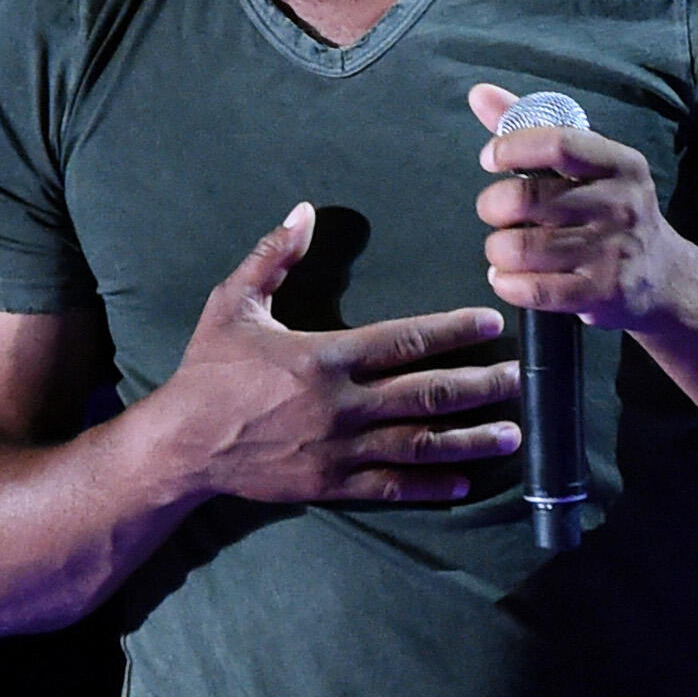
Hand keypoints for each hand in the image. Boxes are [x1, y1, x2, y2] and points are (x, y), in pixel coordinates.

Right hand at [162, 203, 520, 503]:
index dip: (452, 330)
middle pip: (426, 393)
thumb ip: (273, 257)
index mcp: (324, 357)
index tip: (491, 323)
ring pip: (419, 444)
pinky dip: (431, 485)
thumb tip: (304, 210)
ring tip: (511, 434)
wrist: (180, 445)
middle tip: (517, 379)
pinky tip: (465, 481)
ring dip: (469, 438)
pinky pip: (392, 486)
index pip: (404, 340)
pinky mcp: (331, 484)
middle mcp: (341, 405)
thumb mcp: (233, 304)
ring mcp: (339, 449)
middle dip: (478, 385)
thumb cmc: (207, 371)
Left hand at [469, 83, 690, 331]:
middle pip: (528, 197)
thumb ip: (531, 128)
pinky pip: (533, 290)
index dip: (512, 147)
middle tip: (494, 212)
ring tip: (502, 249)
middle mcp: (621, 204)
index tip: (491, 158)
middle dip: (493, 206)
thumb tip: (480, 93)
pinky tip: (506, 278)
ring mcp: (613, 251)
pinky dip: (506, 284)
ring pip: (522, 247)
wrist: (664, 277)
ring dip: (497, 249)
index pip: (558, 143)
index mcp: (620, 164)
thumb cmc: (611, 212)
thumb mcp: (587, 167)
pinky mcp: (602, 292)